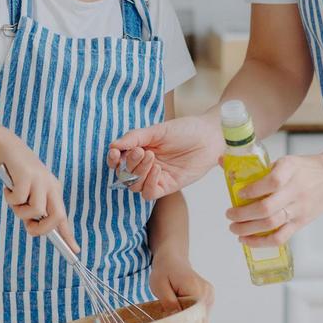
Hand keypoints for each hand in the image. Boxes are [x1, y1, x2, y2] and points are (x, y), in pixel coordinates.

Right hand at [0, 140, 80, 253]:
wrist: (4, 147)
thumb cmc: (15, 173)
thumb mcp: (28, 191)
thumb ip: (34, 208)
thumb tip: (35, 228)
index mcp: (53, 191)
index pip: (63, 216)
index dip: (68, 235)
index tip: (75, 250)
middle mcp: (50, 186)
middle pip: (57, 217)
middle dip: (42, 228)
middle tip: (28, 225)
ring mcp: (40, 181)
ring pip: (36, 211)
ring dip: (20, 211)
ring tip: (13, 198)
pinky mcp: (27, 176)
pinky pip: (19, 199)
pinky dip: (10, 198)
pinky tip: (8, 187)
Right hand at [108, 114, 225, 199]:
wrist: (210, 136)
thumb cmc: (186, 130)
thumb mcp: (158, 130)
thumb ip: (135, 137)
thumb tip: (113, 145)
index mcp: (140, 149)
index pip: (118, 160)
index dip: (113, 159)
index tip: (114, 152)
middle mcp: (145, 165)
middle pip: (124, 174)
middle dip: (129, 163)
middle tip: (141, 151)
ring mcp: (156, 177)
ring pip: (134, 185)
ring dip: (139, 172)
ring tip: (151, 157)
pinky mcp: (167, 186)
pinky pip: (149, 192)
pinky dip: (148, 183)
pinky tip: (157, 169)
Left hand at [150, 253, 213, 313]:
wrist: (172, 258)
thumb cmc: (164, 270)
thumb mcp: (160, 286)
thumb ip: (169, 303)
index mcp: (196, 289)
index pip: (193, 316)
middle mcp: (207, 293)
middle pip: (198, 319)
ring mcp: (210, 296)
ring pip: (200, 319)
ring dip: (188, 322)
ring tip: (175, 318)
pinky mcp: (209, 299)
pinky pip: (201, 314)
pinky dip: (191, 318)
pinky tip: (181, 315)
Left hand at [225, 150, 322, 248]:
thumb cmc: (304, 169)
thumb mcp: (284, 161)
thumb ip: (257, 166)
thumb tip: (222, 161)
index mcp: (290, 170)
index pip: (271, 182)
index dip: (252, 190)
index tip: (238, 193)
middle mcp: (295, 191)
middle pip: (266, 208)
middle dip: (243, 214)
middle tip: (229, 215)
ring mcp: (298, 209)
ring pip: (271, 224)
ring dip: (248, 229)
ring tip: (234, 228)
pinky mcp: (301, 223)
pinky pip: (281, 237)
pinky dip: (262, 242)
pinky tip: (246, 240)